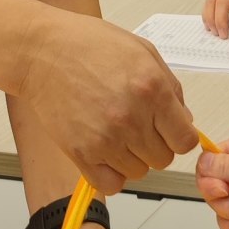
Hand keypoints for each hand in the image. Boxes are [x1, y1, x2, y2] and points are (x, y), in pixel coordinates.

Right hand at [10, 13, 196, 196]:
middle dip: (157, 144)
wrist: (42, 51)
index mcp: (152, 89)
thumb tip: (184, 120)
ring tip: (117, 132)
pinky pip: (111, 184)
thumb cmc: (88, 45)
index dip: (180, 136)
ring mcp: (106, 139)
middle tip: (139, 125)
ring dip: (133, 157)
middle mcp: (132, 118)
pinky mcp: (81, 153)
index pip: (186, 140)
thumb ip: (170, 87)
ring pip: (139, 172)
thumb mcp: (142, 51)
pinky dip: (112, 174)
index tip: (171, 130)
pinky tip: (106, 153)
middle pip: (164, 159)